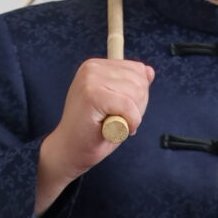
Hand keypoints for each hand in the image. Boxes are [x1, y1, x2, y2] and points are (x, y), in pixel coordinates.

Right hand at [34, 57, 153, 212]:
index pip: (138, 70)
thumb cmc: (93, 131)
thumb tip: (149, 71)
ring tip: (114, 124)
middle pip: (140, 82)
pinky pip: (128, 106)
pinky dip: (129, 122)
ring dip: (132, 116)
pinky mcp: (92, 95)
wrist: (69, 151)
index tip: (121, 111)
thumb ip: (131, 86)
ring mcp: (90, 80)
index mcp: (97, 66)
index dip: (139, 96)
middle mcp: (92, 68)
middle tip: (118, 121)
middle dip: (138, 107)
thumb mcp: (118, 104)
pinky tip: (116, 129)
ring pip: (136, 93)